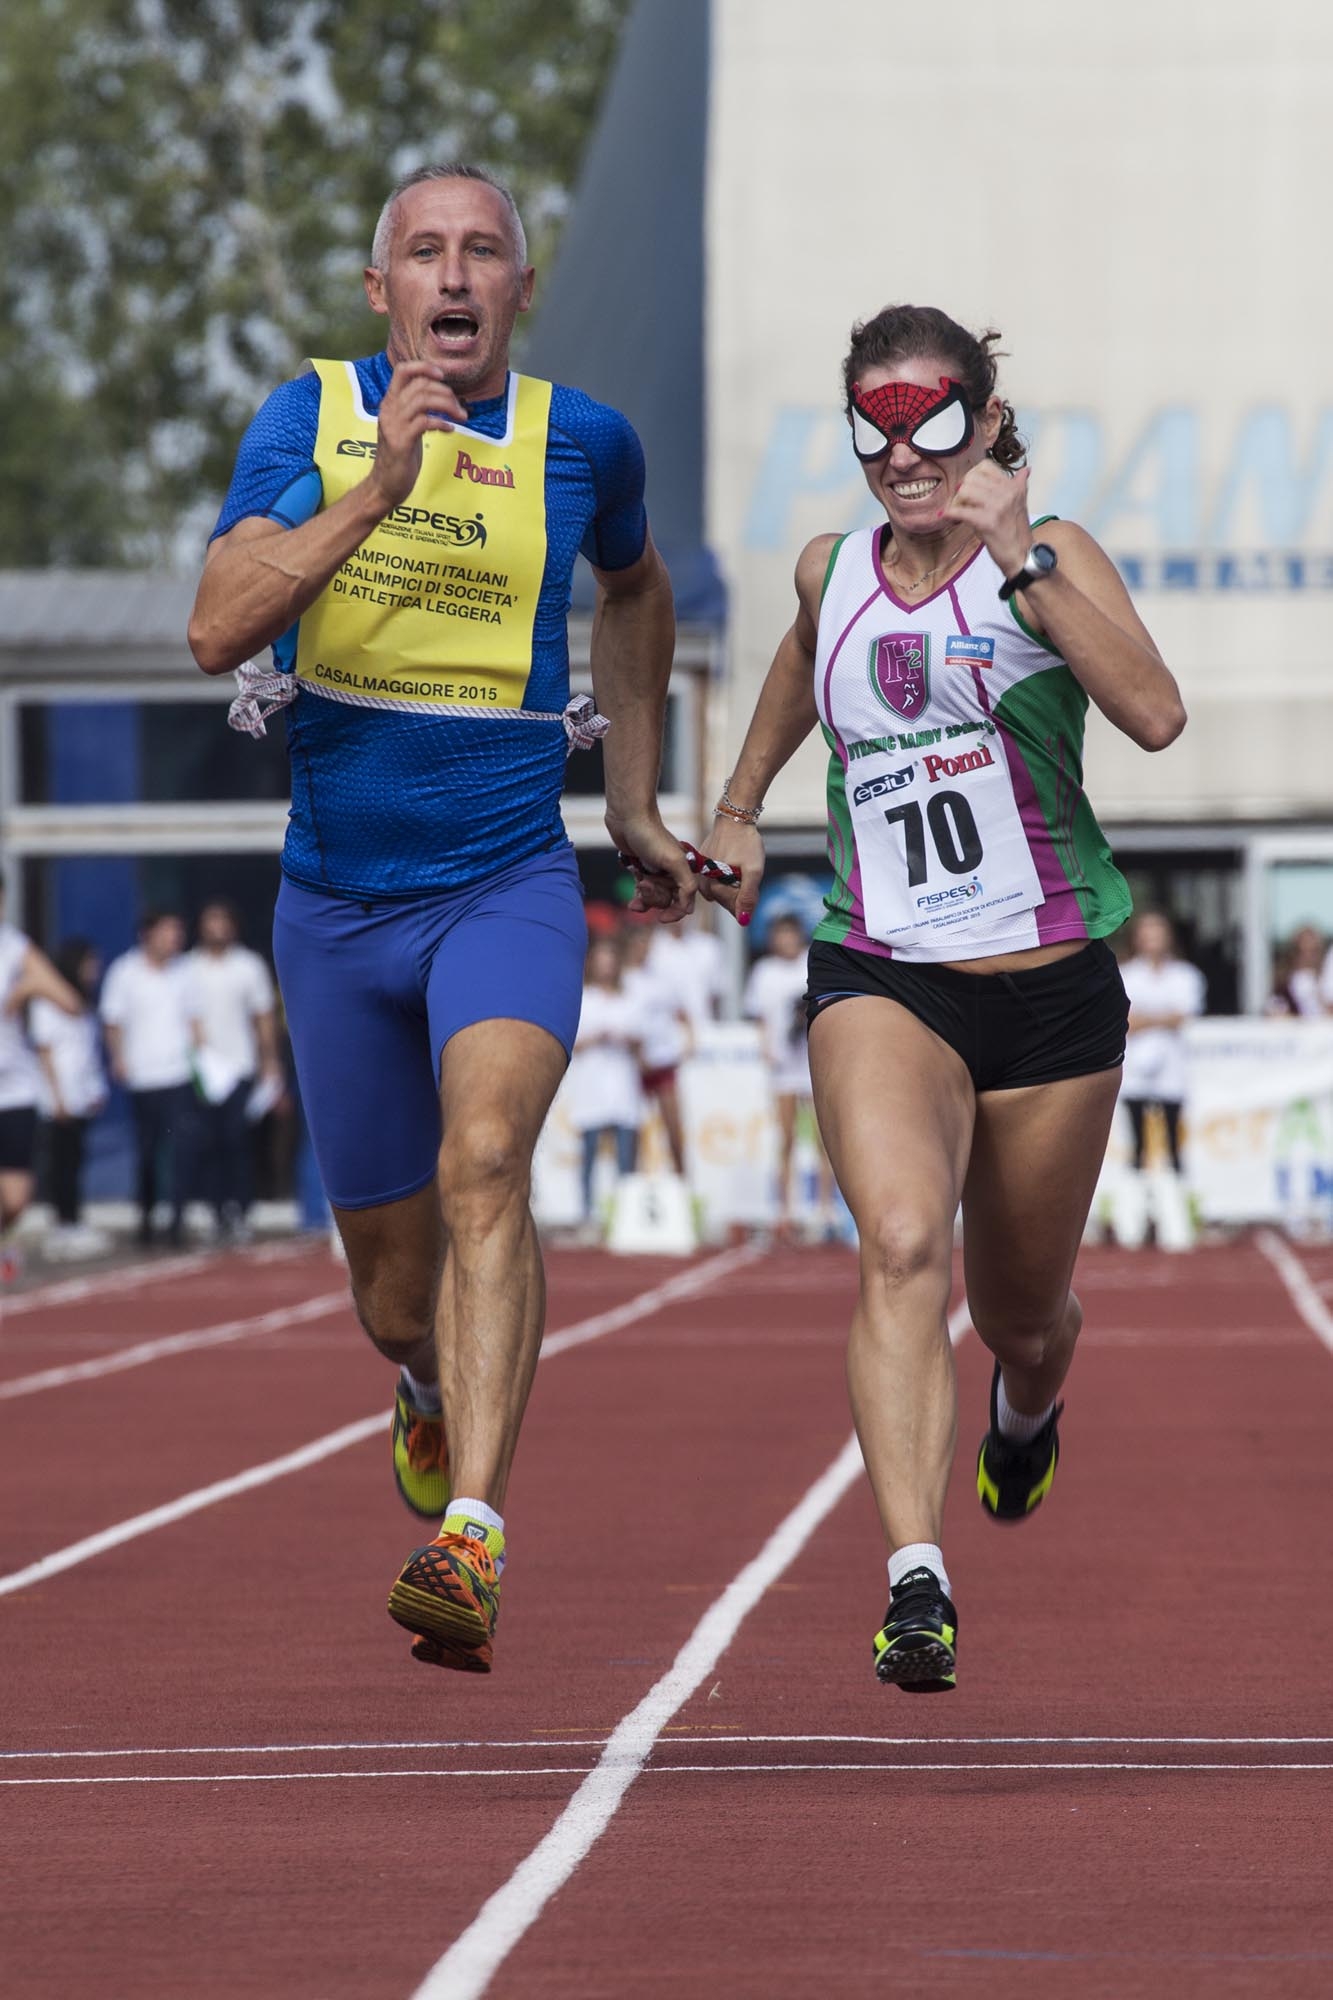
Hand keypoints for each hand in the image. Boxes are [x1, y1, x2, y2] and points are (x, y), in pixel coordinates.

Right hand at [368, 361, 468, 511]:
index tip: (443, 375)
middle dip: (445, 392)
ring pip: (423, 399)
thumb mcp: (407, 427)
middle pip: (420, 384)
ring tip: (460, 417)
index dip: (424, 367)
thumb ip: (418, 410)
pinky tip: (450, 429)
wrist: (385, 485)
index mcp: (390, 403)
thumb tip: (442, 395)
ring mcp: (393, 425)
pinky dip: (442, 422)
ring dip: (448, 405)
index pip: (403, 370)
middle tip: (459, 408)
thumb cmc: (400, 457)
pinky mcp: (400, 441)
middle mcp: (389, 409)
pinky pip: (425, 421)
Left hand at [609, 810, 697, 921]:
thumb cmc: (651, 837)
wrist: (628, 818)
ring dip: (645, 897)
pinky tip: (631, 900)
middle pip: (667, 901)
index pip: (685, 902)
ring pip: (654, 898)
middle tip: (644, 883)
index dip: (675, 912)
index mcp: (684, 871)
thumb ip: (686, 884)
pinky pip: (642, 892)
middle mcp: (672, 873)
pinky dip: (637, 897)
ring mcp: (656, 872)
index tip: (662, 918)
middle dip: (655, 897)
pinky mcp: (642, 870)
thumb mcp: (673, 861)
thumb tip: (690, 909)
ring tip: (638, 883)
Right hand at [697, 817, 763, 927]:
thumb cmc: (746, 843)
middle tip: (747, 873)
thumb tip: (743, 920)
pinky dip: (724, 876)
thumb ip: (748, 897)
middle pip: (725, 900)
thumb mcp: (753, 871)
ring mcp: (701, 874)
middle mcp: (703, 883)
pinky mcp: (702, 864)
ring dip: (731, 885)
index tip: (753, 884)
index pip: (733, 908)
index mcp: (714, 887)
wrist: (734, 818)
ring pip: (719, 890)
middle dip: (739, 892)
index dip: (747, 899)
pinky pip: (714, 879)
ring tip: (739, 868)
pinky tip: (731, 863)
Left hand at [941, 459, 1032, 579]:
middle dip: (963, 490)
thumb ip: (1019, 485)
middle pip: (971, 478)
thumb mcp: (1021, 504)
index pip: (985, 466)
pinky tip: (949, 517)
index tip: (971, 489)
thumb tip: (1026, 470)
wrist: (1021, 555)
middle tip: (963, 503)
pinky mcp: (987, 522)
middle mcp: (1007, 492)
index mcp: (1013, 486)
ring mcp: (997, 506)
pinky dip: (951, 514)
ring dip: (957, 501)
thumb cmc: (1016, 532)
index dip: (972, 477)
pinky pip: (961, 511)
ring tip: (960, 511)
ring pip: (964, 491)